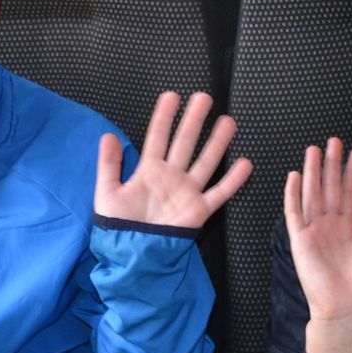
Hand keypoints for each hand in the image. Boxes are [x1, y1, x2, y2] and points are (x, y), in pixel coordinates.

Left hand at [95, 91, 250, 228]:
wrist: (133, 256)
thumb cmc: (119, 227)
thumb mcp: (107, 193)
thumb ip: (109, 165)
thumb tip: (107, 136)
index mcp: (149, 170)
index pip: (157, 137)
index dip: (164, 116)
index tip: (172, 96)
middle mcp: (171, 176)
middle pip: (185, 142)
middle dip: (194, 120)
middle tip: (204, 98)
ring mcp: (187, 191)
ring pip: (205, 161)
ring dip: (217, 142)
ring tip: (228, 121)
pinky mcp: (199, 210)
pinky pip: (219, 192)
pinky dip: (233, 180)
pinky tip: (244, 163)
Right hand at [284, 138, 351, 325]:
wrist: (344, 308)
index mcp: (346, 227)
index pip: (348, 193)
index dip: (350, 174)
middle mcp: (329, 225)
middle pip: (329, 188)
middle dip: (331, 165)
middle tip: (334, 142)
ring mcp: (313, 230)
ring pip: (312, 194)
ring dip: (312, 172)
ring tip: (314, 150)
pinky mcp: (300, 239)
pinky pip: (294, 213)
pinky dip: (293, 194)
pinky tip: (295, 176)